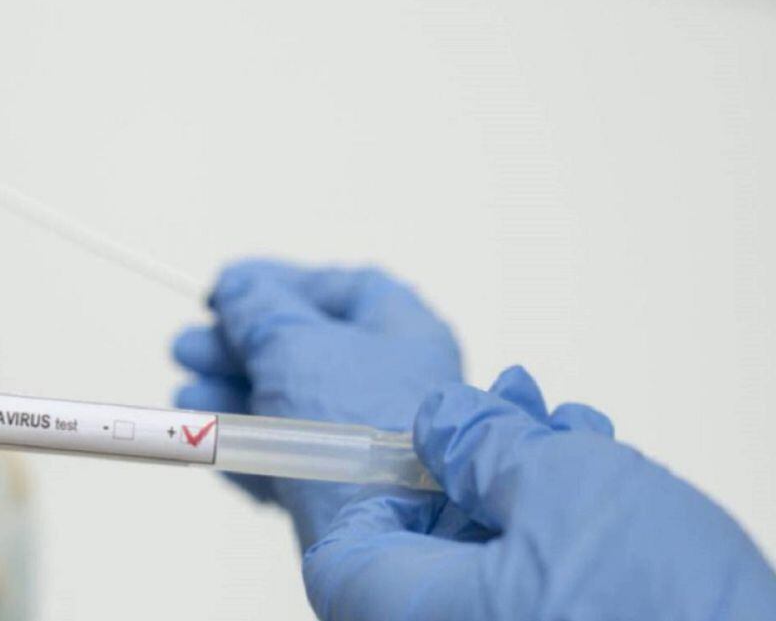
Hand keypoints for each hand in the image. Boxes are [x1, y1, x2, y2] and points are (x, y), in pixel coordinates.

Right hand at [172, 259, 461, 549]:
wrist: (381, 533)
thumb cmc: (352, 418)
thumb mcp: (293, 343)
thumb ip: (256, 307)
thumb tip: (237, 286)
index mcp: (400, 332)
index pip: (338, 289)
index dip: (279, 284)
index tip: (227, 288)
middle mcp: (391, 381)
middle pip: (303, 347)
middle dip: (238, 346)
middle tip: (186, 348)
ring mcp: (368, 435)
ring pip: (290, 402)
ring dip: (231, 394)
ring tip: (185, 396)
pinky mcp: (343, 484)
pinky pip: (290, 450)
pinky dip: (248, 440)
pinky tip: (208, 439)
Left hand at [303, 366, 775, 620]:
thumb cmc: (664, 607)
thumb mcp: (563, 487)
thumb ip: (480, 445)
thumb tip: (437, 420)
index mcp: (418, 615)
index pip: (341, 561)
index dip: (377, 492)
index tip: (422, 447)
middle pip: (422, 552)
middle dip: (468, 464)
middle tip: (512, 407)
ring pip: (486, 564)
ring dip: (520, 484)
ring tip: (569, 430)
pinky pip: (530, 592)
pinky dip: (554, 531)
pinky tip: (598, 479)